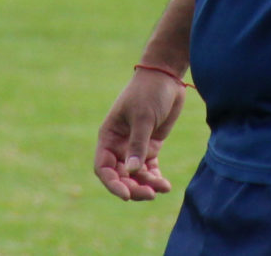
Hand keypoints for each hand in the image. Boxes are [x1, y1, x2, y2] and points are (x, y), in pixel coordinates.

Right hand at [93, 67, 184, 201]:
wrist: (167, 77)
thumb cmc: (149, 91)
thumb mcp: (143, 117)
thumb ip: (138, 144)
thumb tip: (131, 171)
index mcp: (109, 136)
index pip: (103, 167)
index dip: (112, 183)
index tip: (126, 194)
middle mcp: (119, 145)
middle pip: (120, 175)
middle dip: (133, 187)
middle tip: (149, 194)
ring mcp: (135, 147)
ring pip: (136, 175)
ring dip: (146, 184)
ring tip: (162, 187)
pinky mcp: (151, 146)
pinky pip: (150, 168)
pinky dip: (155, 178)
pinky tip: (165, 185)